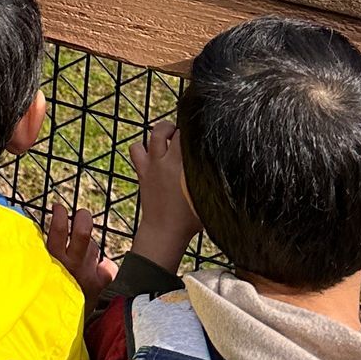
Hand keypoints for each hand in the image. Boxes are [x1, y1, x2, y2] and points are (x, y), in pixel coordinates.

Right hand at [45, 201, 116, 299]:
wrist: (58, 326)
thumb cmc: (42, 296)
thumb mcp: (36, 272)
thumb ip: (40, 254)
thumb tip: (37, 233)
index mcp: (53, 260)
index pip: (58, 228)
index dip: (60, 213)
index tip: (58, 206)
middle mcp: (72, 264)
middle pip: (83, 232)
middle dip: (83, 218)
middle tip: (81, 213)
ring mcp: (88, 274)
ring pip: (94, 247)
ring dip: (89, 245)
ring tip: (80, 252)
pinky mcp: (99, 285)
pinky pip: (108, 267)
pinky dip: (104, 264)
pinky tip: (98, 265)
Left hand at [127, 117, 199, 273]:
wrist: (164, 231)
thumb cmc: (190, 219)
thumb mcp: (206, 197)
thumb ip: (212, 180)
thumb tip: (224, 167)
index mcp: (183, 167)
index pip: (189, 137)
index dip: (196, 131)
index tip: (203, 130)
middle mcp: (166, 161)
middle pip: (171, 130)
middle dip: (180, 128)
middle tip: (188, 134)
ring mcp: (152, 164)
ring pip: (153, 134)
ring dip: (163, 130)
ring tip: (171, 134)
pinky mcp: (142, 171)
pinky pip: (136, 149)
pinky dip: (142, 146)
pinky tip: (153, 151)